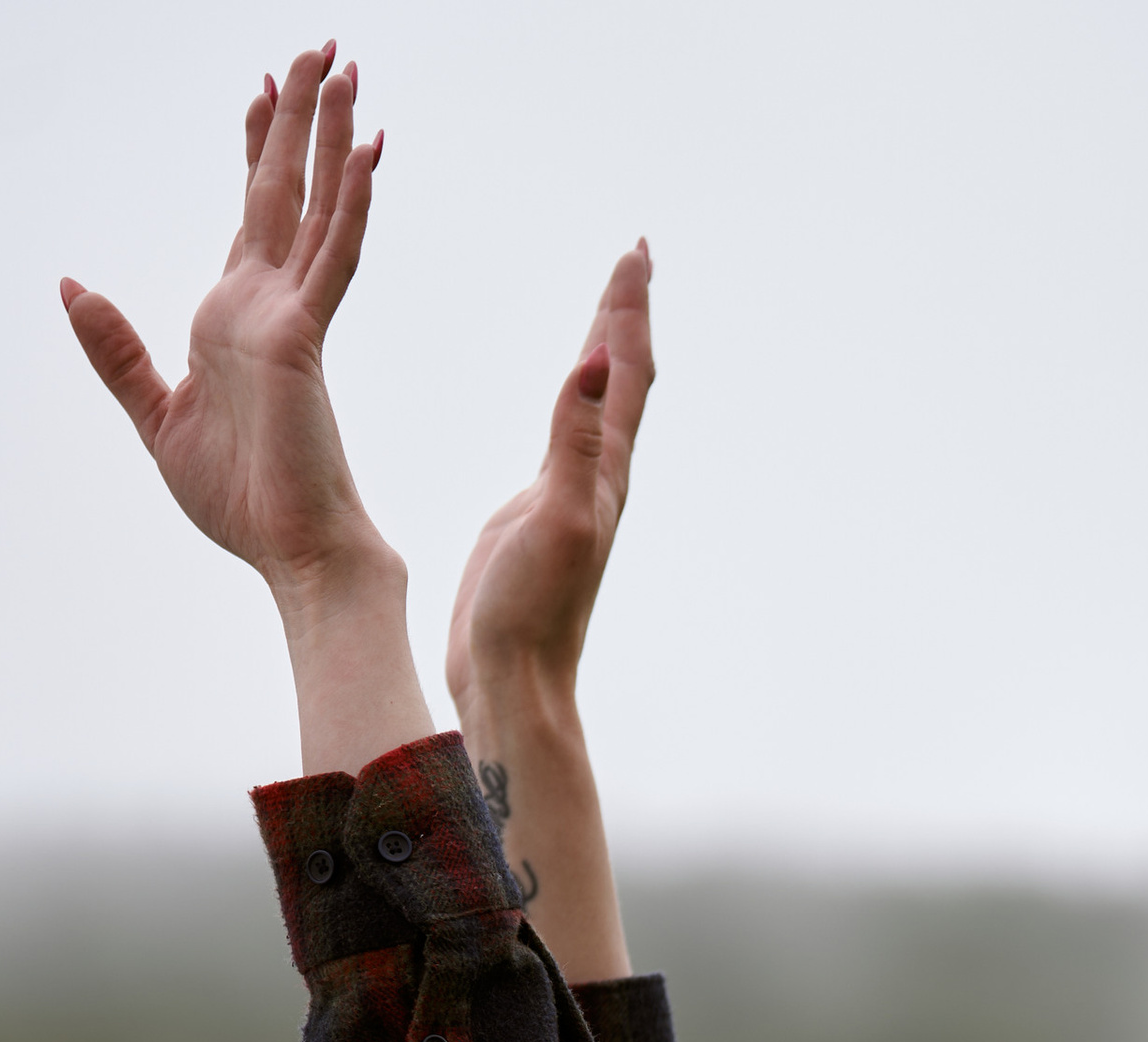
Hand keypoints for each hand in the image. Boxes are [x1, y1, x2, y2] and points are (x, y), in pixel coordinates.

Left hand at [63, 45, 388, 608]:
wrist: (293, 555)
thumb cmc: (241, 503)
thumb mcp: (157, 418)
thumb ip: (116, 351)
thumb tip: (70, 286)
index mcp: (235, 319)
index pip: (254, 217)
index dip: (258, 150)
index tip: (265, 93)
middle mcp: (269, 305)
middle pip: (286, 190)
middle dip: (301, 118)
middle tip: (324, 48)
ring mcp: (292, 317)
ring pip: (315, 206)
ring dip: (330, 136)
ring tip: (348, 71)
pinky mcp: (304, 339)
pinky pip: (333, 257)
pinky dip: (349, 203)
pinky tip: (364, 152)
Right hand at [447, 243, 654, 723]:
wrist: (514, 682)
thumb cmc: (532, 612)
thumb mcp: (556, 516)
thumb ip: (579, 439)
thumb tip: (600, 360)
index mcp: (606, 473)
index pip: (628, 372)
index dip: (629, 310)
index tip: (633, 251)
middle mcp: (600, 480)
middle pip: (624, 381)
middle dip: (625, 316)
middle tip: (631, 260)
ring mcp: (572, 496)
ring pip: (600, 408)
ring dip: (604, 355)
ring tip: (605, 316)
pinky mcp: (542, 515)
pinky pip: (568, 437)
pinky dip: (571, 400)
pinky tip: (567, 400)